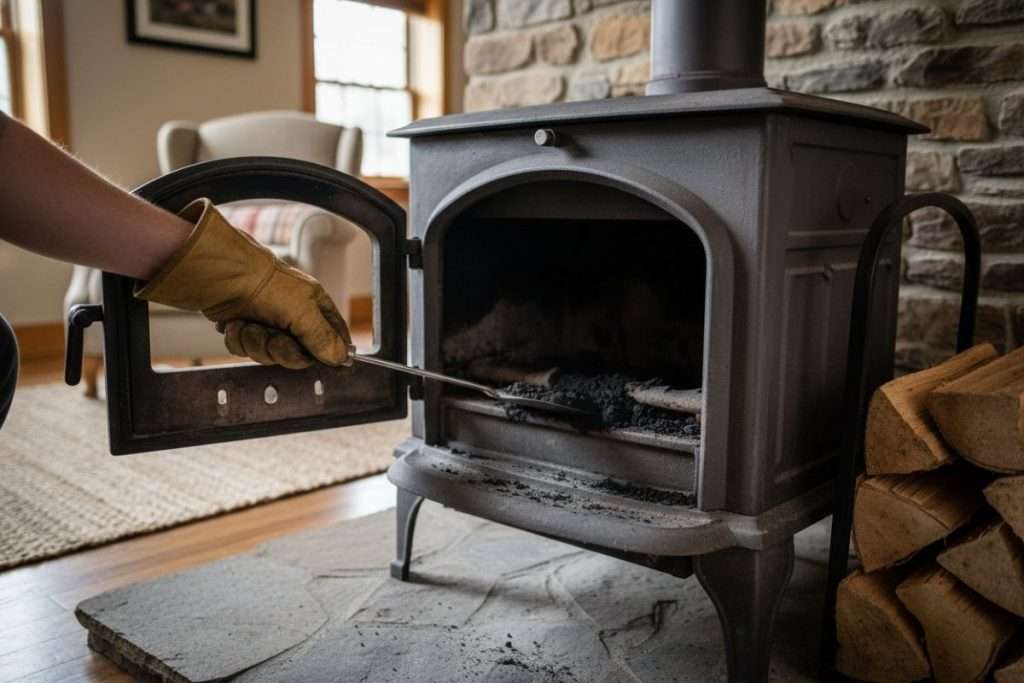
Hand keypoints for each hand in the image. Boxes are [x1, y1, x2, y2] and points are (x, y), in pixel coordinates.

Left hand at [136, 199, 351, 368]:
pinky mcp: (243, 328)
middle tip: (273, 339)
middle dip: (282, 351)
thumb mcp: (302, 311)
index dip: (330, 352)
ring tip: (248, 324)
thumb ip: (323, 338)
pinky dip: (238, 340)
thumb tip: (340, 357)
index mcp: (313, 306)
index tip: (326, 363)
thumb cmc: (264, 284)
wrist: (218, 276)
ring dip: (256, 343)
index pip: (333, 336)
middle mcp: (292, 315)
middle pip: (298, 354)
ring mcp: (267, 323)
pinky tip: (234, 324)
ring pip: (269, 355)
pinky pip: (246, 350)